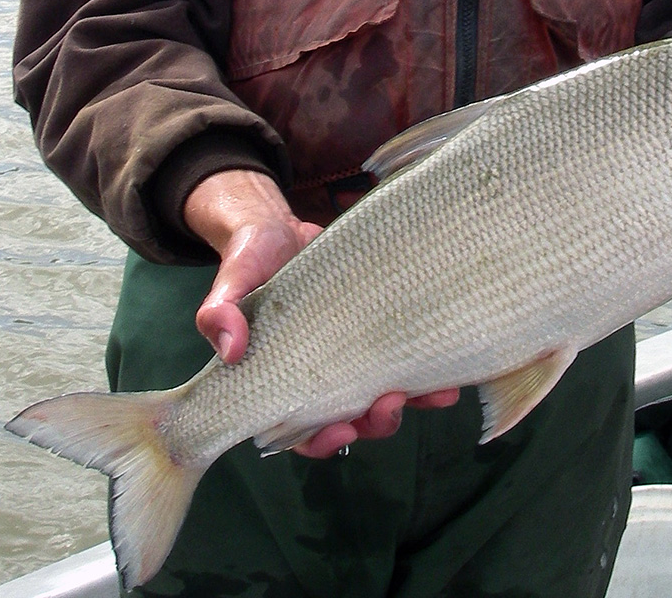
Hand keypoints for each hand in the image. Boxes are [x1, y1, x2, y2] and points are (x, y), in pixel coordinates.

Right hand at [184, 169, 458, 458]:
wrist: (284, 230)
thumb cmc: (252, 258)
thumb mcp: (233, 277)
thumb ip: (220, 311)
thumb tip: (230, 349)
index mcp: (282, 379)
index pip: (300, 431)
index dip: (320, 441)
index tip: (339, 432)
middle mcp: (324, 376)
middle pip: (352, 422)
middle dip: (374, 424)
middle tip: (387, 406)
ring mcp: (357, 357)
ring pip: (386, 400)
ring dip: (411, 404)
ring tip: (435, 393)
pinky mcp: (384, 334)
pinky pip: (410, 364)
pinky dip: (431, 374)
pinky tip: (450, 372)